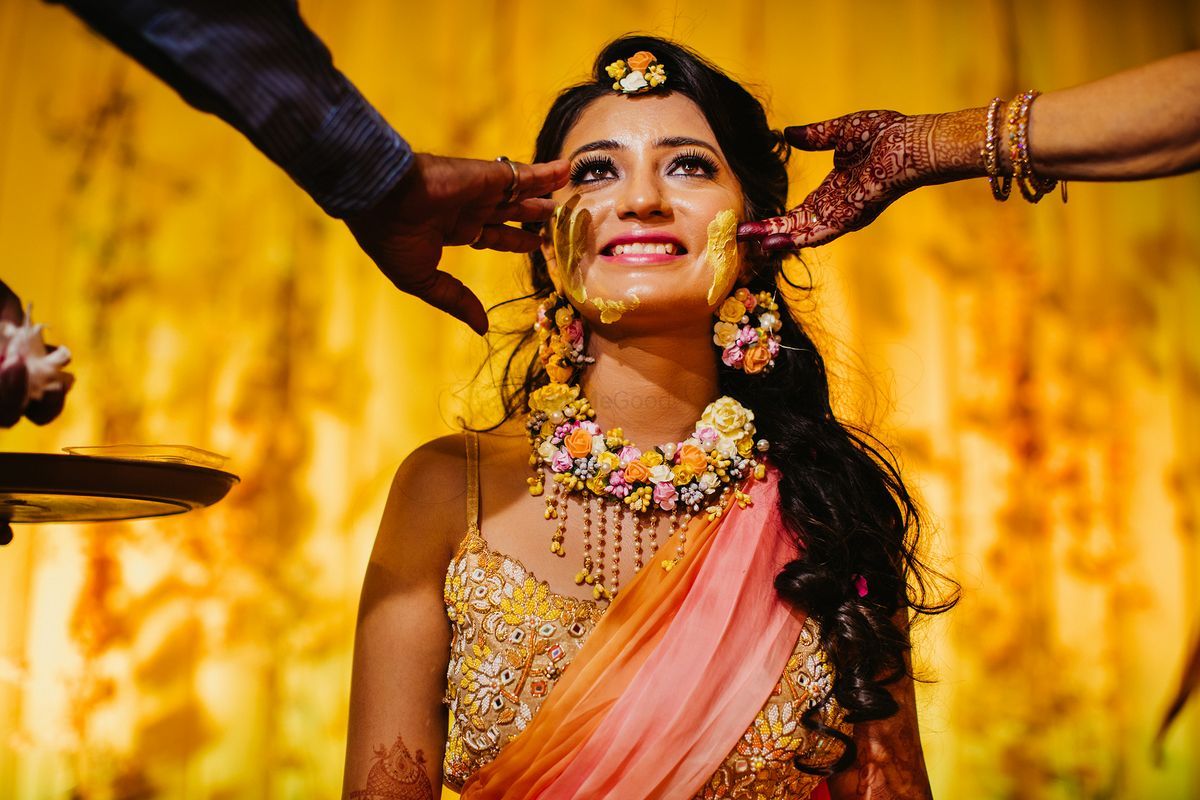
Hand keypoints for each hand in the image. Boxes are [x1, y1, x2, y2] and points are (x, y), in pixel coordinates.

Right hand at [345, 153, 568, 333]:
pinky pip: (523, 173)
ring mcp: (478, 189)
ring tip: (569, 186)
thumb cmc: (391, 238)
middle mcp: (467, 207)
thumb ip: (455, 300)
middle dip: (533, 215)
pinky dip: (546, 172)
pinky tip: (566, 169)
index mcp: (450, 229)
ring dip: (544, 190)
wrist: (380, 198)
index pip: (491, 235)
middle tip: (559, 217)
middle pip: (509, 212)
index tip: (536, 242)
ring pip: (520, 191)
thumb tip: (482, 328)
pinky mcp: (487, 175)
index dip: (514, 239)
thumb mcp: (423, 279)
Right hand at [739, 109, 984, 250]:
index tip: (750, 223)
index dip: (774, 219)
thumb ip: (815, 135)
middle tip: (738, 237)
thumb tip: (789, 133)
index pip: (798, 212)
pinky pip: (819, 232)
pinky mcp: (850, 216)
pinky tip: (774, 242)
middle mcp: (837, 209)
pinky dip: (796, 239)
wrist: (913, 141)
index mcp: (834, 192)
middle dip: (767, 233)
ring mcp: (844, 215)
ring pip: (803, 234)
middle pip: (795, 227)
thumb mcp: (841, 132)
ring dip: (776, 239)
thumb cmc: (887, 134)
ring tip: (749, 244)